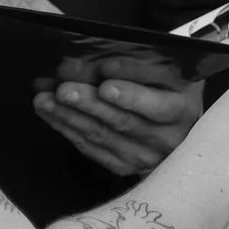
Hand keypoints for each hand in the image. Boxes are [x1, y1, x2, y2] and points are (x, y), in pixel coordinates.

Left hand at [34, 66, 203, 176]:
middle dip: (91, 104)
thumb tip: (97, 61)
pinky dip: (67, 129)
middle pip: (125, 122)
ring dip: (70, 116)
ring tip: (45, 99)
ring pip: (103, 135)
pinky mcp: (123, 166)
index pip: (157, 104)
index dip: (130, 91)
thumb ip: (138, 64)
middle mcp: (167, 139)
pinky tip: (50, 113)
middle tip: (64, 89)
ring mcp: (144, 157)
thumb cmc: (165, 86)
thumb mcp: (164, 69)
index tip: (105, 75)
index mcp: (182, 110)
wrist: (174, 123)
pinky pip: (91, 148)